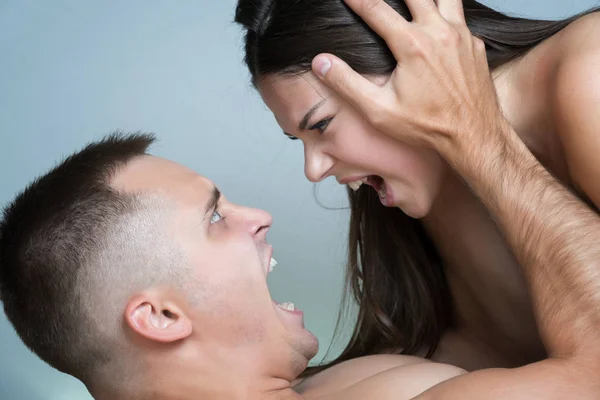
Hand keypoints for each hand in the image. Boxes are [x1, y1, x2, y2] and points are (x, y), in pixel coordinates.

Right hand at [311, 0, 507, 158]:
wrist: (474, 136)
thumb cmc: (427, 127)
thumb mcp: (379, 110)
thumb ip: (347, 83)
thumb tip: (321, 62)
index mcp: (412, 46)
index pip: (377, 9)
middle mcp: (439, 33)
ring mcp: (461, 35)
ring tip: (410, 3)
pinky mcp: (474, 43)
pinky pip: (459, 15)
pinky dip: (444, 10)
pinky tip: (435, 19)